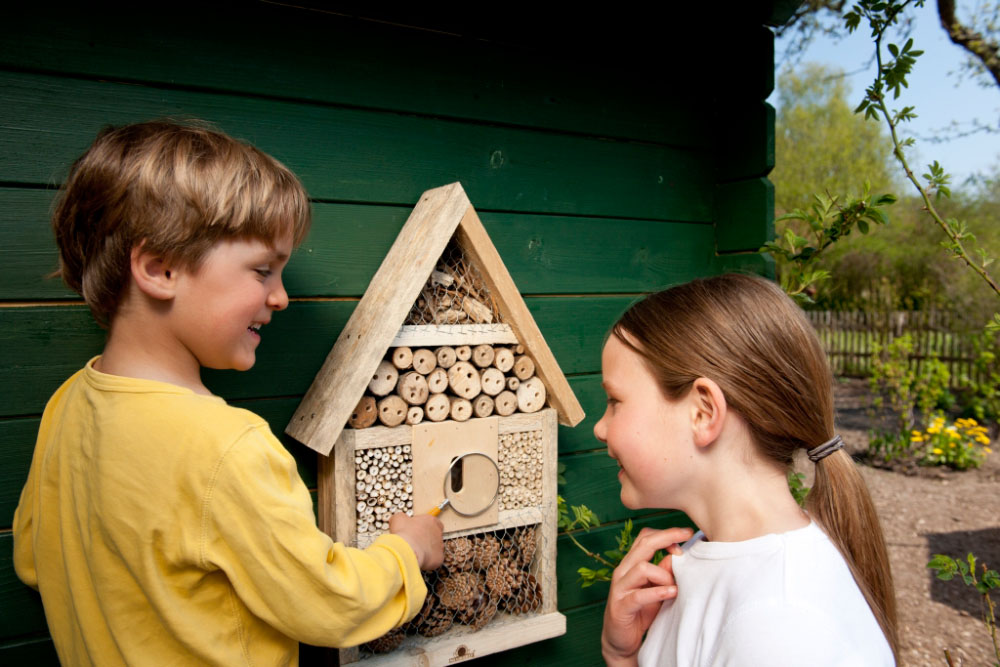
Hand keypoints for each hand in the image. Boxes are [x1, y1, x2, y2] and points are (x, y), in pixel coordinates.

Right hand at [388, 513, 443, 569]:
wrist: (408, 549)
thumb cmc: (405, 534)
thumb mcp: (399, 519)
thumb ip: (401, 517)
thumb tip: (399, 518)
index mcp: (431, 521)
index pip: (433, 522)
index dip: (425, 526)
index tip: (417, 529)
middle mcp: (438, 532)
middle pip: (434, 535)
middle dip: (425, 538)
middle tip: (415, 541)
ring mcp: (440, 546)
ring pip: (435, 548)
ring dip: (427, 550)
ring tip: (415, 551)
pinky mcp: (439, 558)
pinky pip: (434, 559)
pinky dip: (427, 561)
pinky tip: (418, 559)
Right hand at [601, 526, 693, 665]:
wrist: (620, 640)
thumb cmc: (640, 612)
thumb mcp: (656, 589)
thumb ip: (664, 573)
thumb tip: (678, 556)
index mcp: (630, 564)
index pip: (645, 538)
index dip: (665, 533)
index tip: (685, 534)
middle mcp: (623, 571)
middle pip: (644, 544)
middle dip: (667, 538)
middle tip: (687, 537)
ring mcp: (620, 588)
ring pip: (642, 568)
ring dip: (664, 575)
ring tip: (675, 586)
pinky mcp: (621, 606)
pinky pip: (640, 595)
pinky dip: (658, 592)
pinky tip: (672, 593)